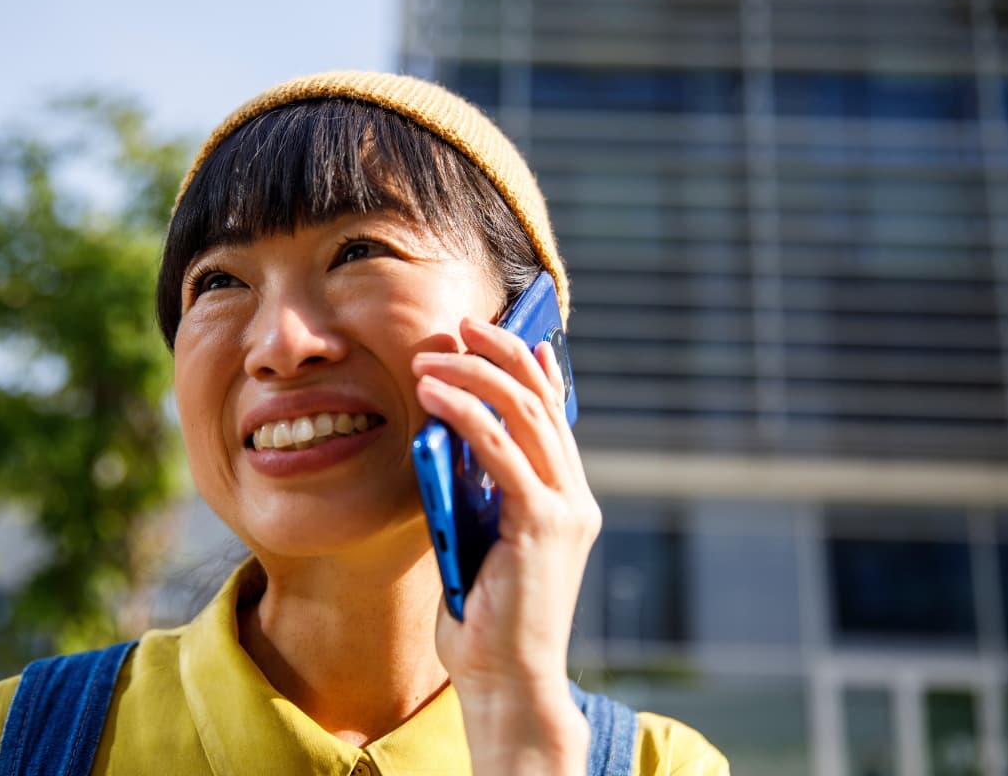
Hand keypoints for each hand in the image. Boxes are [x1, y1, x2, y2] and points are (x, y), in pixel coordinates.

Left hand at [412, 317, 600, 774]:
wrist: (507, 680)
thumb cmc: (485, 618)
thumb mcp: (480, 539)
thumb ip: (476, 492)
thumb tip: (449, 438)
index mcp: (565, 500)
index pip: (553, 416)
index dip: (528, 368)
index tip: (497, 334)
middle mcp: (575, 496)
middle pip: (541, 401)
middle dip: (499, 354)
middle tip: (459, 327)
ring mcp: (565, 508)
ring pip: (524, 414)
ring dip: (475, 375)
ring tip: (433, 356)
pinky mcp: (542, 523)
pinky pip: (500, 451)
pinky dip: (467, 415)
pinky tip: (434, 395)